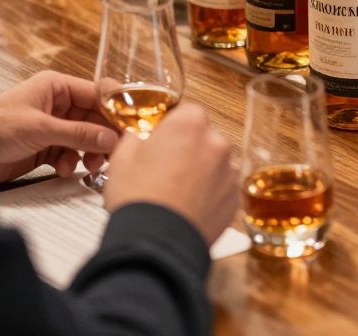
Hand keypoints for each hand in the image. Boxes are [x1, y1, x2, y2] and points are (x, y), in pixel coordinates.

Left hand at [0, 71, 119, 184]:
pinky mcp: (46, 147)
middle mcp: (57, 105)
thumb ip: (77, 133)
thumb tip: (110, 138)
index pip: (97, 94)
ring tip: (92, 164)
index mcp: (56, 87)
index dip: (115, 110)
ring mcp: (52, 127)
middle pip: (94, 119)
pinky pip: (71, 153)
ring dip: (90, 152)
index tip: (129, 127)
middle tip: (114, 153)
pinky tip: (64, 168)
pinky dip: (72, 162)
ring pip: (85, 138)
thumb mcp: (39, 128)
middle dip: (103, 136)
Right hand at [104, 104, 236, 244]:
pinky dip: (210, 193)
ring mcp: (229, 171)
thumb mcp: (122, 157)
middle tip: (165, 170)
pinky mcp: (234, 197)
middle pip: (204, 137)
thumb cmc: (138, 199)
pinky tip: (188, 206)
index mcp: (189, 124)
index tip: (161, 141)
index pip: (186, 113)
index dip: (172, 128)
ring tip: (176, 193)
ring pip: (214, 163)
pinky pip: (222, 187)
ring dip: (201, 171)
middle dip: (188, 149)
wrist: (155, 244)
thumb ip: (136, 136)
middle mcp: (216, 143)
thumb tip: (141, 134)